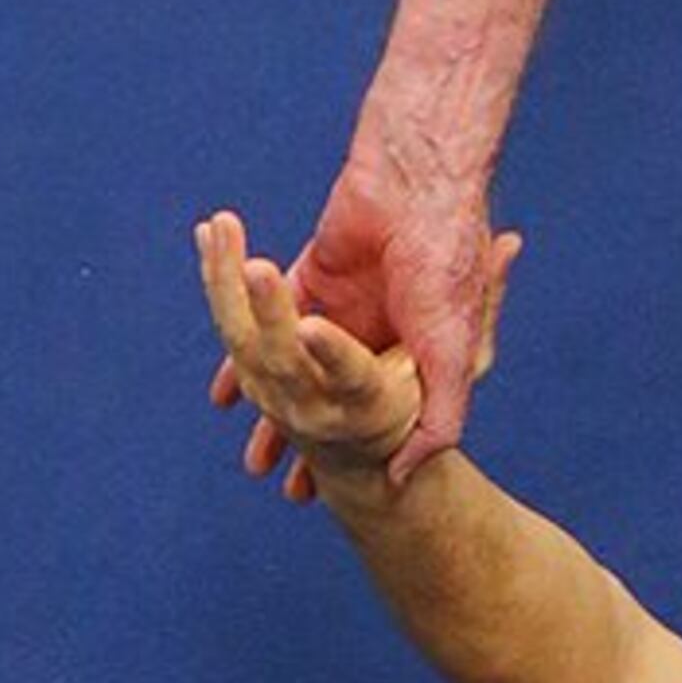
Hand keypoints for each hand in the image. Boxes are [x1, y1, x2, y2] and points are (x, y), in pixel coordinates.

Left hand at [198, 207, 511, 496]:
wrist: (420, 188)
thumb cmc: (444, 269)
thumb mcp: (456, 353)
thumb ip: (441, 417)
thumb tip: (404, 474)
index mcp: (409, 354)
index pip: (375, 417)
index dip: (353, 456)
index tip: (328, 494)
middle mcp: (367, 334)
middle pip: (324, 399)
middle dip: (304, 445)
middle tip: (284, 489)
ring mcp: (333, 306)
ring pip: (289, 370)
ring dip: (270, 411)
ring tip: (255, 462)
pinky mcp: (306, 279)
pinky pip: (260, 322)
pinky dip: (238, 358)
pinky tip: (225, 396)